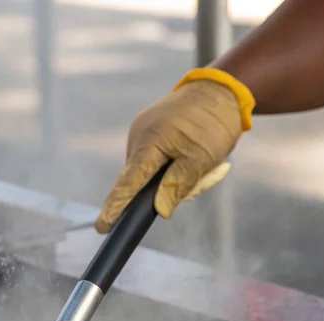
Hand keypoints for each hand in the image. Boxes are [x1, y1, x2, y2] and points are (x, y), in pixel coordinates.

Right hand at [95, 78, 245, 232]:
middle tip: (207, 175)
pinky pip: (161, 160)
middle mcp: (139, 139)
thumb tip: (159, 211)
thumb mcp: (201, 158)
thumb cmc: (212, 122)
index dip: (116, 208)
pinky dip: (180, 164)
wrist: (220, 89)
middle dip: (173, 188)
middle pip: (145, 182)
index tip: (103, 227)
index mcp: (149, 144)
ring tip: (209, 162)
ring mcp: (144, 134)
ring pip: (156, 173)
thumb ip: (178, 186)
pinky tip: (200, 154)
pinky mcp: (152, 133)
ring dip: (182, 176)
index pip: (128, 184)